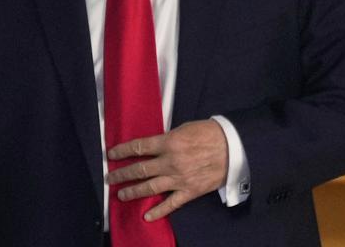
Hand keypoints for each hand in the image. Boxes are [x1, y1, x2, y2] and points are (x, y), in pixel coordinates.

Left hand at [105, 119, 228, 220]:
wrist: (233, 147)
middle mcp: (170, 162)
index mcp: (168, 143)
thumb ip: (167, 139)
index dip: (122, 151)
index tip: (111, 154)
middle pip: (140, 169)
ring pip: (150, 188)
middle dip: (122, 174)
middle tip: (111, 177)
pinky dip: (158, 211)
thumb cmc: (209, 133)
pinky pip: (171, 204)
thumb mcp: (184, 129)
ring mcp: (179, 178)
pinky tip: (147, 216)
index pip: (139, 148)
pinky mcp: (190, 191)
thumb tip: (153, 146)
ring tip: (121, 194)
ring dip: (133, 191)